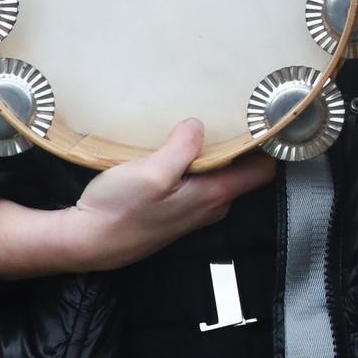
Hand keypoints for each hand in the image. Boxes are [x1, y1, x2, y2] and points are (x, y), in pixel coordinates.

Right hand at [0, 119, 276, 277]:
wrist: (88, 242)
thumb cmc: (119, 210)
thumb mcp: (151, 172)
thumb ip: (181, 148)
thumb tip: (199, 126)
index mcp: (216, 195)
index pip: (263, 171)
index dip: (268, 146)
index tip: (265, 119)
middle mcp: (213, 206)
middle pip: (243, 171)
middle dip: (241, 146)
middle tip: (231, 114)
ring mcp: (195, 211)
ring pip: (219, 176)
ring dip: (214, 155)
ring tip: (203, 128)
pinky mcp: (177, 211)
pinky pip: (198, 183)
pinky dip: (195, 166)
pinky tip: (177, 151)